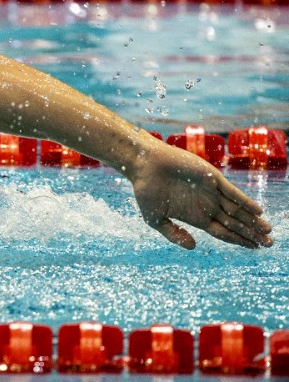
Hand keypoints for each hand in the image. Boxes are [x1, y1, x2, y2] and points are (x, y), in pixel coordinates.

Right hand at [130, 142, 272, 249]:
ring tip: (268, 232)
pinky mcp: (212, 178)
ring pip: (237, 209)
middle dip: (251, 234)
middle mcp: (206, 205)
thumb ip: (173, 234)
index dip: (238, 240)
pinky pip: (233, 192)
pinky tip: (258, 212)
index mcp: (195, 217)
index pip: (223, 231)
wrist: (144, 165)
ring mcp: (211, 192)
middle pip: (235, 223)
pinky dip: (245, 202)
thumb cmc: (146, 191)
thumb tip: (193, 247)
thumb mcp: (155, 219)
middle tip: (269, 244)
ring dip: (253, 220)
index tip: (253, 248)